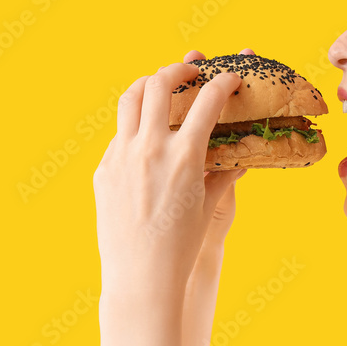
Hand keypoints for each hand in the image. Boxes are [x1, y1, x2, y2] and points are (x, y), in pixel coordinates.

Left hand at [92, 56, 246, 305]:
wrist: (141, 277)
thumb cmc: (180, 247)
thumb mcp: (207, 207)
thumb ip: (223, 175)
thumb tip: (242, 159)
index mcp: (184, 157)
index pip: (207, 101)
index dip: (223, 83)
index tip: (229, 79)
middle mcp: (150, 149)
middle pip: (160, 83)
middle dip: (178, 69)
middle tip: (190, 72)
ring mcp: (122, 156)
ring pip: (130, 98)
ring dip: (147, 84)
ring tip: (160, 87)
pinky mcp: (104, 170)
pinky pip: (119, 135)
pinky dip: (135, 126)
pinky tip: (145, 139)